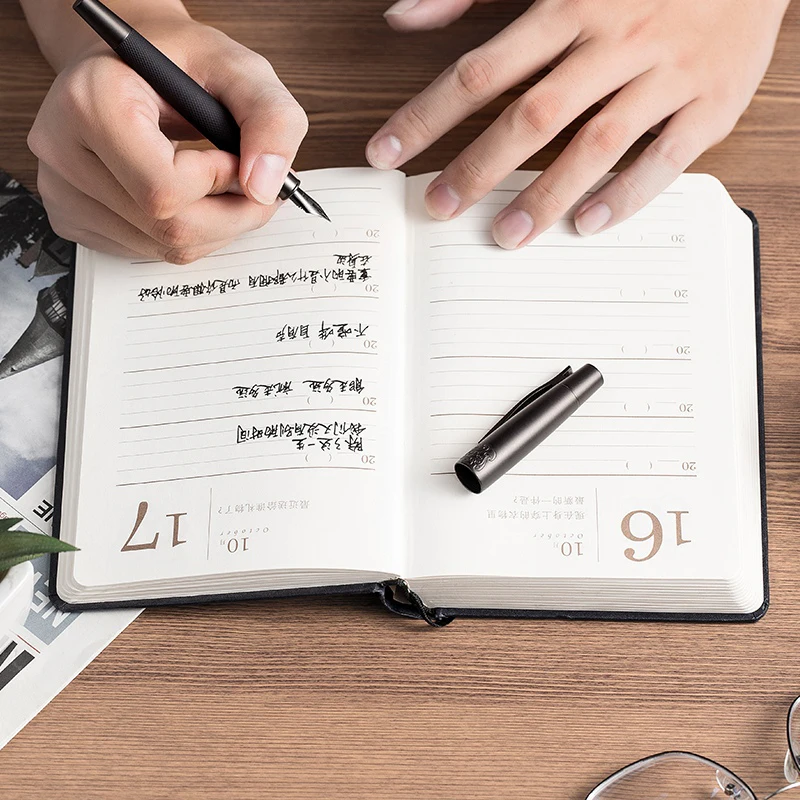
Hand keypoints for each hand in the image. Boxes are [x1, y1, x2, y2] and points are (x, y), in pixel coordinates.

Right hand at [27, 13, 307, 262]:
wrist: (133, 67)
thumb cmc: (181, 62)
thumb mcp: (241, 70)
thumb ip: (271, 120)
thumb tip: (265, 188)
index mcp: (92, 101)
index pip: (165, 189)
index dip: (219, 183)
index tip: (234, 155)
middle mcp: (62, 150)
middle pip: (170, 229)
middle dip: (230, 214)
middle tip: (248, 182)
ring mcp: (62, 191)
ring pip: (166, 248)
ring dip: (214, 226)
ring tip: (217, 181)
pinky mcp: (72, 219)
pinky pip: (150, 253)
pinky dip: (187, 234)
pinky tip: (187, 196)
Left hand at [367, 0, 788, 247]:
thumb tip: (403, 16)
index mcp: (570, 3)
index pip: (481, 71)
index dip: (428, 116)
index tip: (388, 153)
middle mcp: (614, 40)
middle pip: (534, 114)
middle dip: (479, 167)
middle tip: (439, 208)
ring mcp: (665, 73)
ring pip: (597, 142)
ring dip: (547, 194)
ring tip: (507, 234)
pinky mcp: (711, 101)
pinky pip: (665, 156)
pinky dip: (627, 194)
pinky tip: (587, 224)